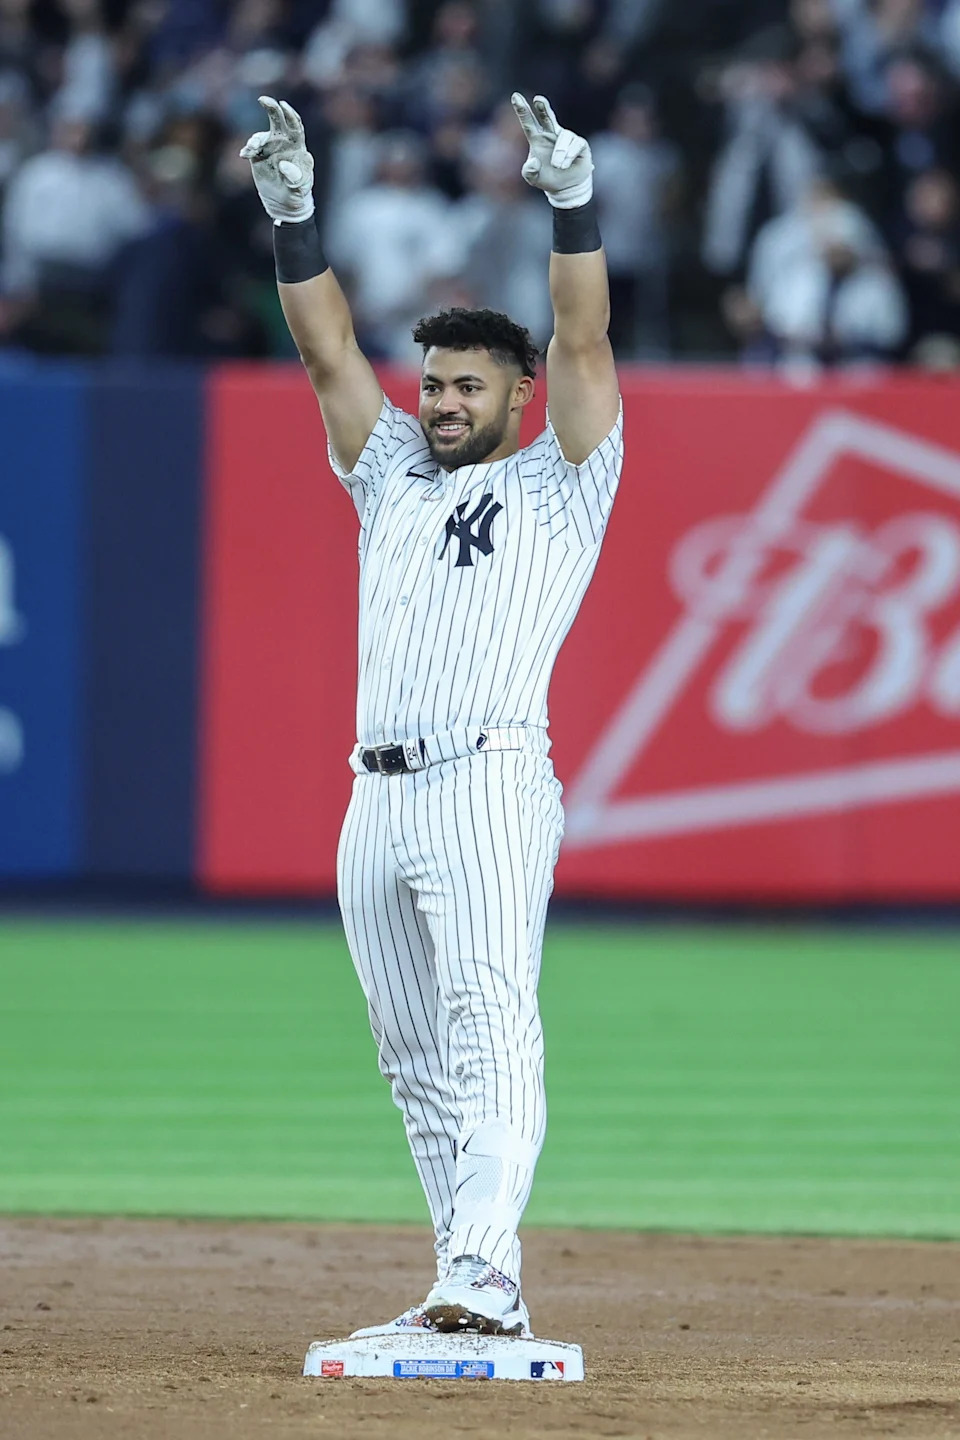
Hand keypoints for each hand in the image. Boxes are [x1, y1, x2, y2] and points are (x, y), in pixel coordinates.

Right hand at [240, 95, 314, 224]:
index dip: (290, 114)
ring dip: (255, 140)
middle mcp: (283, 142)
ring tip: (252, 149)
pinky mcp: (258, 157)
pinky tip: (245, 154)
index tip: (283, 105)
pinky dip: (248, 149)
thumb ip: (295, 176)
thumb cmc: (297, 192)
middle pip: (278, 120)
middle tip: (263, 99)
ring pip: (261, 136)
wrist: (284, 203)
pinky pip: (251, 149)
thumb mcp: (300, 187)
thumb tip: (283, 163)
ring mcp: (269, 148)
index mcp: (297, 146)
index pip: (295, 126)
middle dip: (272, 108)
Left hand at [511, 93, 592, 209]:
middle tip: (538, 99)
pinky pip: (575, 144)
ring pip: (563, 136)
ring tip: (557, 165)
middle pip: (546, 116)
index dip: (522, 110)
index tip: (515, 96)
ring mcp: (566, 137)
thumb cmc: (547, 178)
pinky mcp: (579, 143)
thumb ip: (529, 171)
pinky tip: (565, 165)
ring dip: (559, 153)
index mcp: (537, 138)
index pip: (528, 122)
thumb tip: (534, 161)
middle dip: (543, 107)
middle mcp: (551, 134)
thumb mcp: (533, 178)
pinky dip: (569, 155)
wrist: (566, 187)